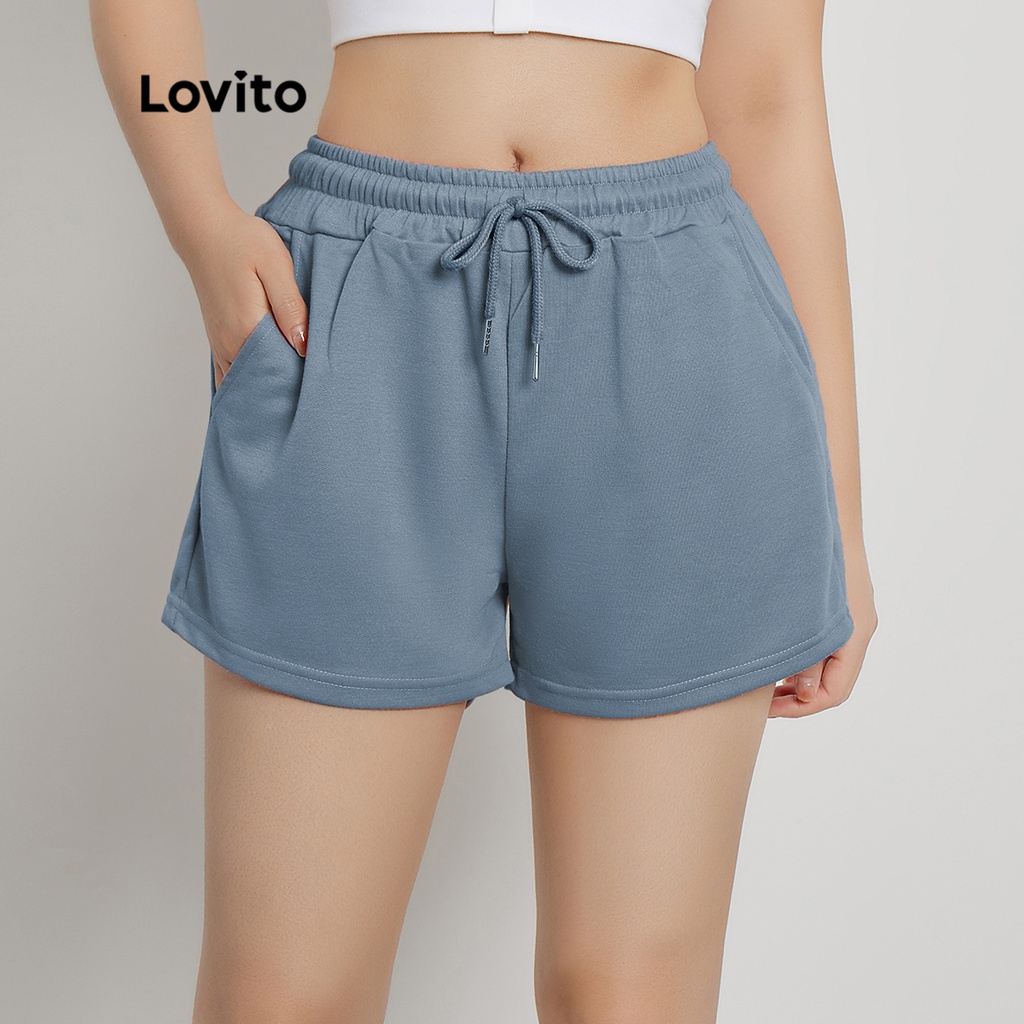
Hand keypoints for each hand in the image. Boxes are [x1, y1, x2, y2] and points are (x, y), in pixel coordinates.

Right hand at [177, 200, 307, 389]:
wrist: (204, 229)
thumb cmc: (242, 242)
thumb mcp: (275, 266)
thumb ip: (291, 307)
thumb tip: (304, 346)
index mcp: (247, 328)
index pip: (280, 370)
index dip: (301, 378)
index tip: (321, 379)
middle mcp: (230, 343)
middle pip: (264, 381)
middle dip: (287, 387)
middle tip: (312, 389)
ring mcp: (220, 345)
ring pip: (247, 382)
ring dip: (268, 386)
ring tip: (293, 388)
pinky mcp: (218, 340)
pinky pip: (231, 375)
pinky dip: (249, 382)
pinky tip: (267, 383)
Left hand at [769, 545, 876, 717]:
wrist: (829, 513)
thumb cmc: (816, 557)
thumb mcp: (807, 614)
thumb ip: (805, 655)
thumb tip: (802, 694)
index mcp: (855, 634)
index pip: (835, 693)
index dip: (801, 708)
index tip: (768, 710)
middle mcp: (858, 629)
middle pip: (832, 682)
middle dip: (798, 697)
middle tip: (761, 703)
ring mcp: (851, 617)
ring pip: (828, 663)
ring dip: (798, 677)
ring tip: (763, 681)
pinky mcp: (838, 605)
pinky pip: (825, 644)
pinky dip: (802, 656)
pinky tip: (774, 652)